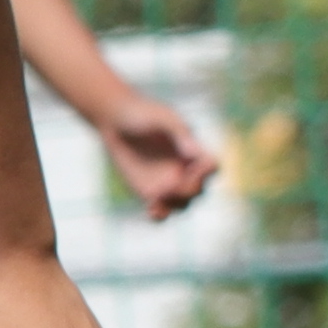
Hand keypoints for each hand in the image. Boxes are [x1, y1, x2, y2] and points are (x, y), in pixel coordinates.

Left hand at [100, 102, 221, 219]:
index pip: (212, 167)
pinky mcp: (149, 191)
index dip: (206, 172)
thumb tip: (194, 154)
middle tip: (169, 185)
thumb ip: (180, 133)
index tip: (189, 167)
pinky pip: (161, 209)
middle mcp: (184, 169)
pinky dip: (160, 214)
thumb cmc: (142, 113)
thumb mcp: (163, 118)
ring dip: (174, 205)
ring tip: (158, 200)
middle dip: (187, 191)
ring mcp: (168, 182)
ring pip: (182, 204)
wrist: (114, 120)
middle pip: (198, 190)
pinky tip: (150, 210)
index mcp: (193, 151)